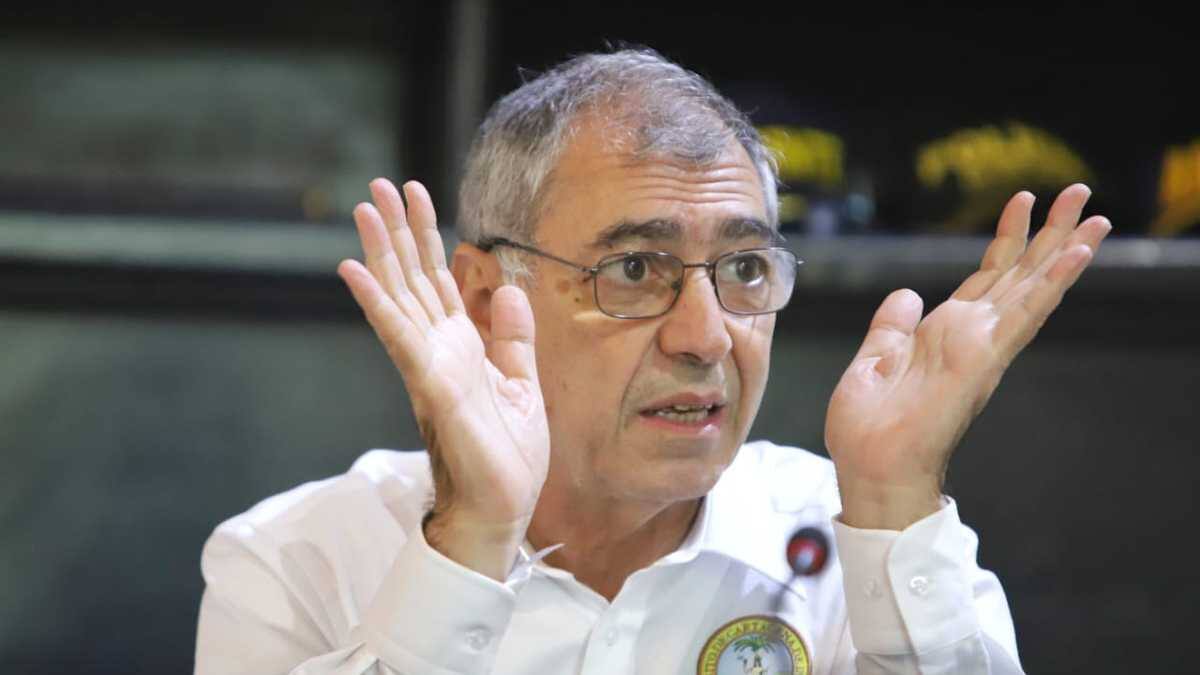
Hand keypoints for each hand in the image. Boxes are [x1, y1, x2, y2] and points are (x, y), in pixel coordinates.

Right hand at [337, 178, 549, 579]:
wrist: (503, 507)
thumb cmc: (507, 457)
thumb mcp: (522, 385)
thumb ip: (514, 338)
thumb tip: (511, 288)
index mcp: (460, 346)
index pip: (438, 280)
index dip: (427, 237)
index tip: (415, 196)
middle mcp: (437, 349)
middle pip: (412, 277)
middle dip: (397, 230)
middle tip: (377, 185)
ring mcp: (428, 365)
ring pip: (400, 295)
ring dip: (381, 250)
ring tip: (364, 208)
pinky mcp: (430, 385)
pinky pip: (399, 336)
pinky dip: (377, 302)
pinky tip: (355, 270)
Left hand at [825, 184, 1111, 529]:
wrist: (870, 469)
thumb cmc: (869, 430)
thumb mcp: (873, 360)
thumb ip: (892, 325)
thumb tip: (908, 293)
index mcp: (944, 334)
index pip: (986, 278)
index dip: (1007, 240)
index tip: (1024, 203)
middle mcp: (971, 336)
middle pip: (1018, 274)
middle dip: (1049, 232)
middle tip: (1080, 192)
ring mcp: (982, 347)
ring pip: (1031, 287)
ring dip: (1064, 249)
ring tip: (1095, 213)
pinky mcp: (982, 359)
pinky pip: (1023, 314)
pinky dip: (1049, 283)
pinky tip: (1073, 255)